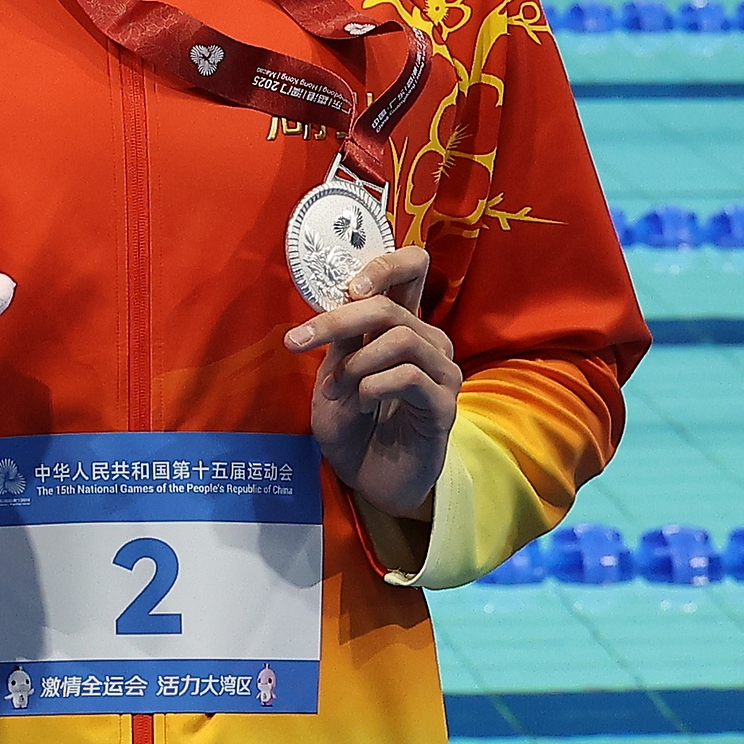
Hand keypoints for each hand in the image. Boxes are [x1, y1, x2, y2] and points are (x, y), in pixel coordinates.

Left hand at [287, 243, 461, 543]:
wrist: (369, 479)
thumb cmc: (352, 424)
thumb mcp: (335, 373)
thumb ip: (341, 337)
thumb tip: (337, 295)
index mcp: (403, 324)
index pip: (413, 269)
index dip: (385, 264)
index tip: (349, 287)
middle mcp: (429, 341)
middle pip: (390, 306)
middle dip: (338, 321)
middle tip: (298, 342)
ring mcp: (443, 373)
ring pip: (401, 338)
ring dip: (355, 364)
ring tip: (336, 392)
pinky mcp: (445, 406)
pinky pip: (410, 377)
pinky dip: (373, 386)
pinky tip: (361, 404)